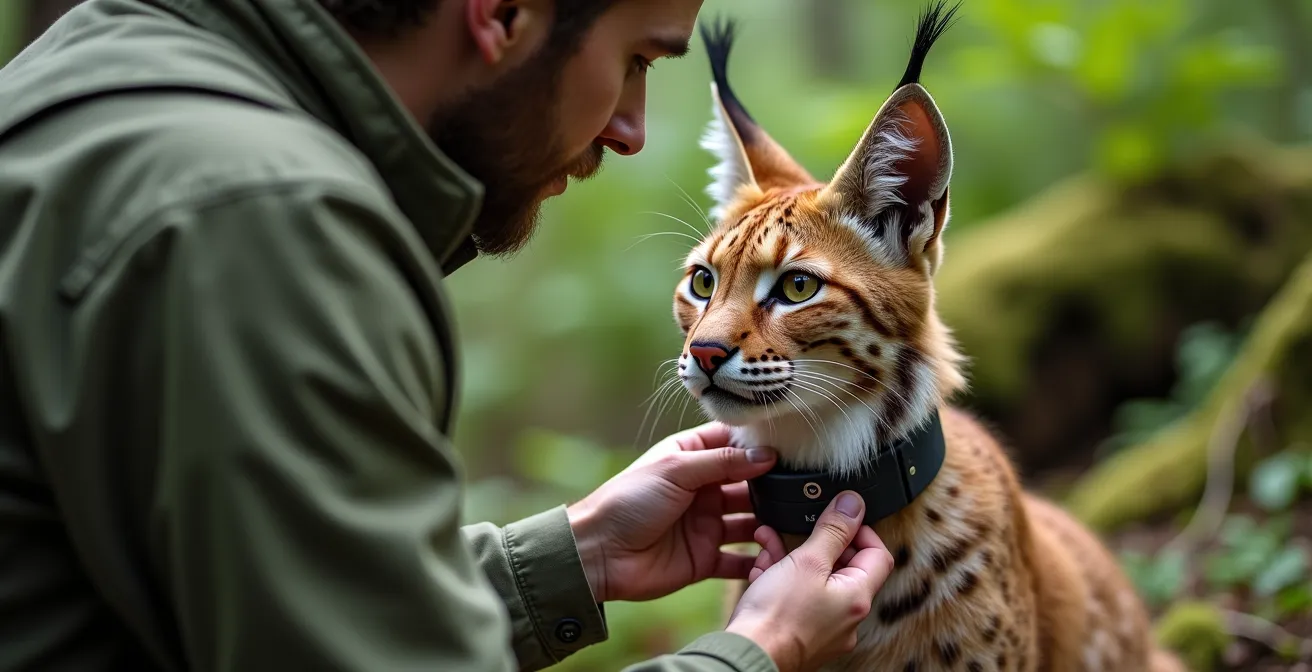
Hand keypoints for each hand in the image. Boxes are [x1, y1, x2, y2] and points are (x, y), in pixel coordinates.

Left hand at [565, 422, 777, 602]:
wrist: (599, 554)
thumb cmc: (628, 502)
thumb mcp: (675, 470)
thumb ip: (722, 462)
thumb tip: (765, 455)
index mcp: (689, 460)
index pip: (731, 446)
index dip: (758, 446)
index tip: (792, 447)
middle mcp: (701, 491)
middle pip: (747, 485)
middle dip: (772, 487)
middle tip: (806, 488)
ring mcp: (705, 526)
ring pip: (749, 522)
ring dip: (770, 522)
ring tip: (798, 521)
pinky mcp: (704, 559)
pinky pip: (739, 560)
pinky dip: (757, 560)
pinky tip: (778, 557)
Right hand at [725, 492, 894, 671]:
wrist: (748, 654)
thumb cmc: (777, 614)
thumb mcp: (807, 561)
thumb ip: (833, 530)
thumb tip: (854, 504)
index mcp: (857, 598)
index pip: (878, 554)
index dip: (860, 530)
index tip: (837, 518)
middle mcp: (847, 617)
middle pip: (844, 566)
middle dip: (816, 542)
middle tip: (795, 527)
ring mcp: (825, 627)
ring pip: (816, 580)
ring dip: (793, 557)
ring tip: (768, 541)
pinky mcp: (802, 632)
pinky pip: (800, 597)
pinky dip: (784, 579)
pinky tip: (762, 566)